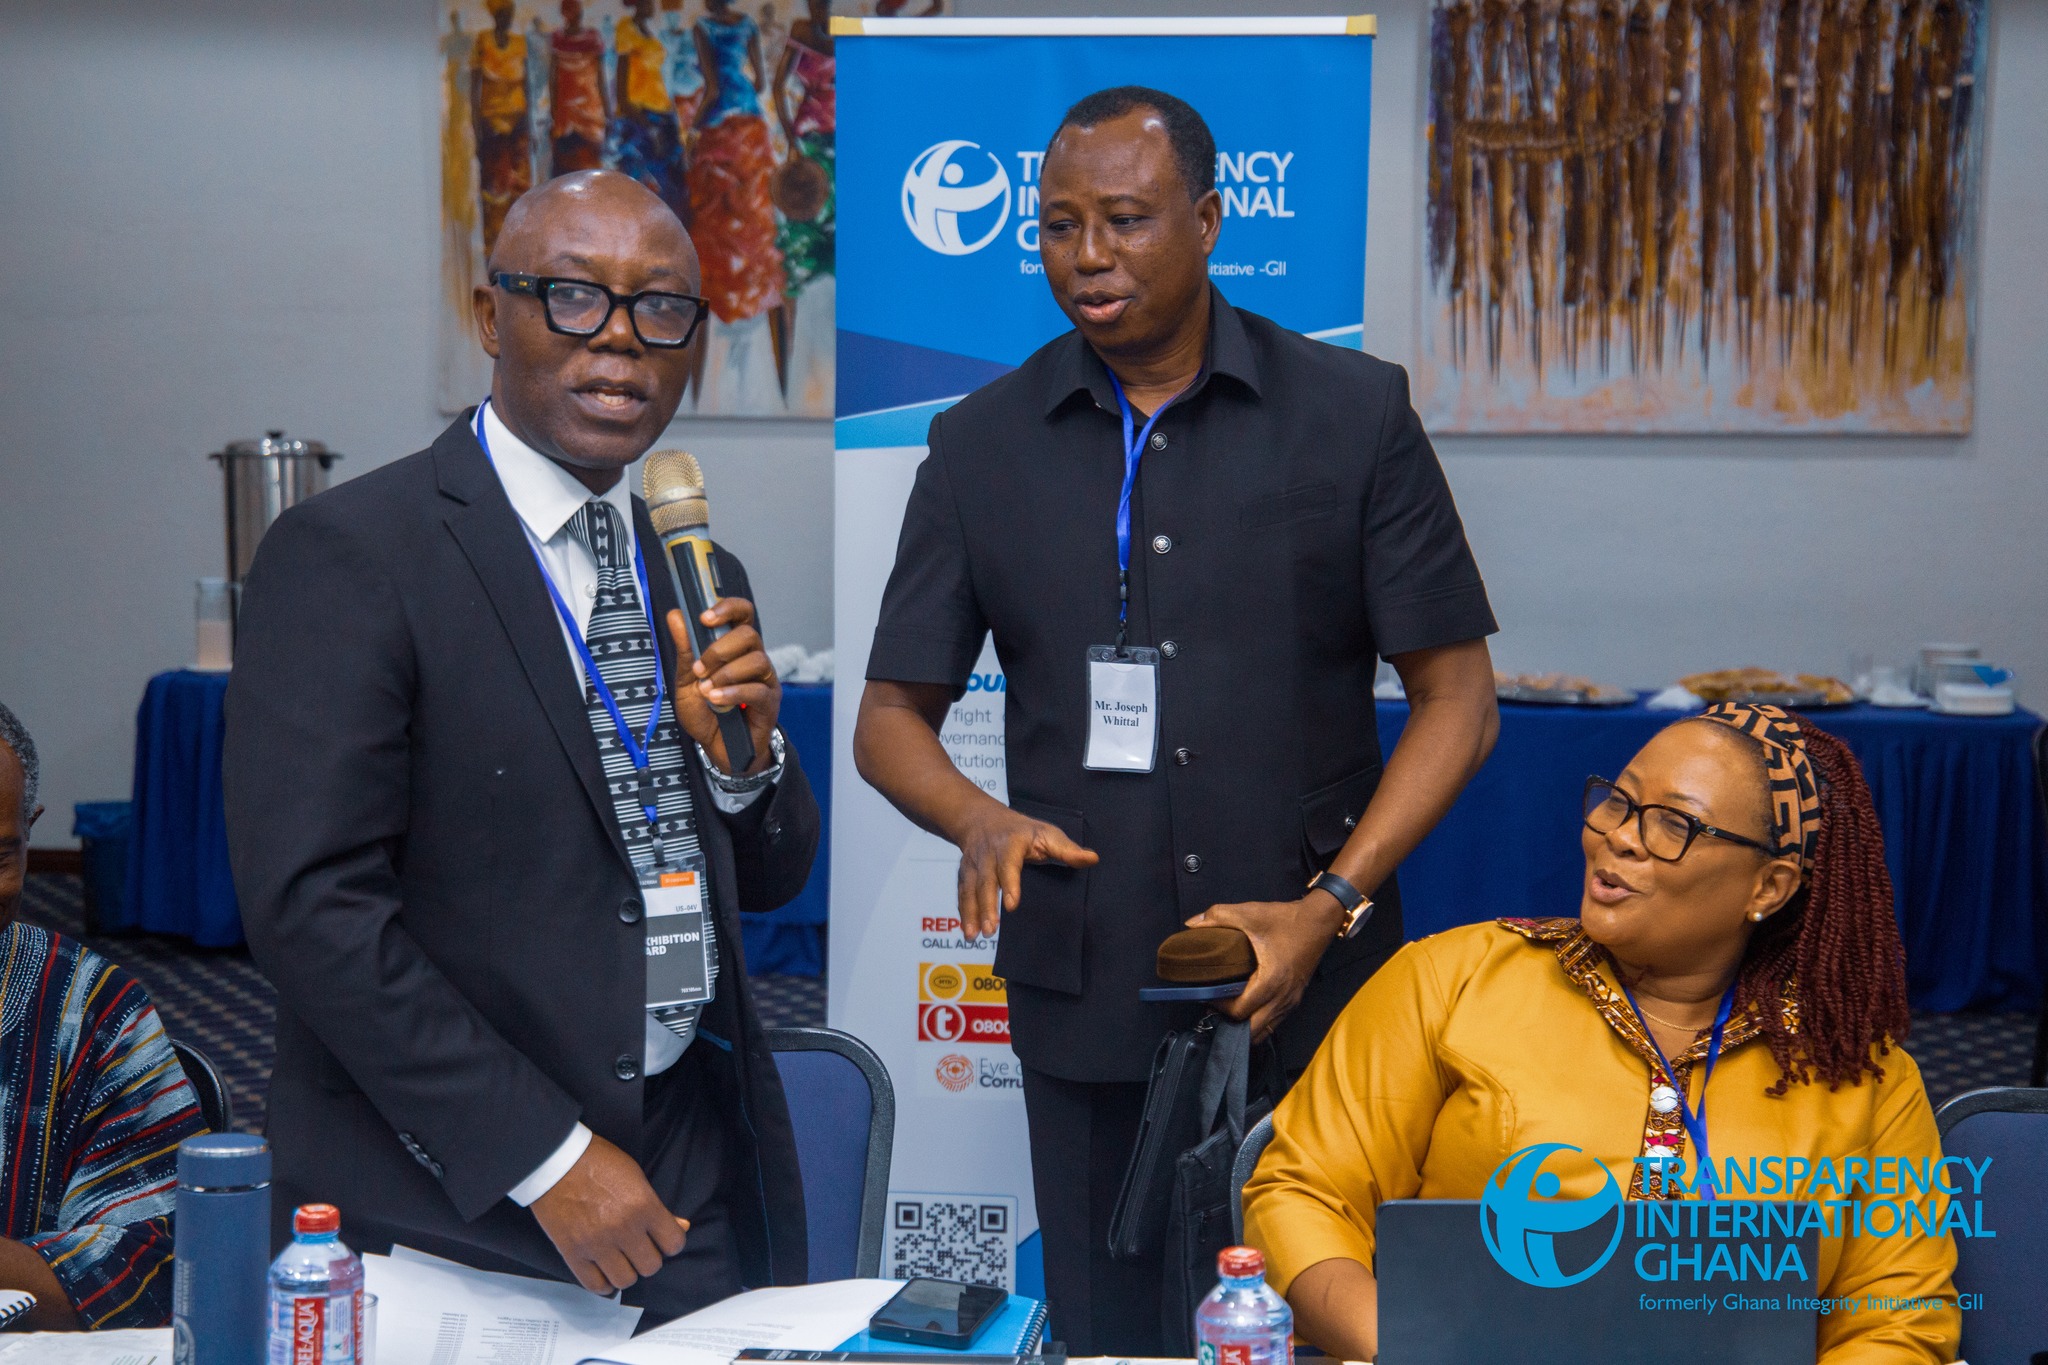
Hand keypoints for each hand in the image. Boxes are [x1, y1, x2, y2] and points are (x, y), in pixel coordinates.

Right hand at [530, 1134, 689, 1292]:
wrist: (556, 1160)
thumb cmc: (598, 1162)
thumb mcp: (636, 1176)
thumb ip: (658, 1206)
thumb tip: (681, 1226)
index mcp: (643, 1205)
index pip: (673, 1243)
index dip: (671, 1242)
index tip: (662, 1239)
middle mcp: (623, 1228)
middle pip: (651, 1266)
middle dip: (648, 1258)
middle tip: (639, 1248)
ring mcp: (597, 1244)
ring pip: (625, 1280)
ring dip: (626, 1272)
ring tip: (621, 1261)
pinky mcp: (573, 1253)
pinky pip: (594, 1285)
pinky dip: (603, 1284)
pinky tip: (604, 1272)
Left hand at [666, 599, 779, 774]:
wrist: (717, 748)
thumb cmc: (705, 712)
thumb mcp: (686, 680)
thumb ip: (684, 650)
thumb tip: (676, 615)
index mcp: (736, 648)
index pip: (743, 614)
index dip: (728, 608)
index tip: (705, 617)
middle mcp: (755, 659)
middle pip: (749, 634)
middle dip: (720, 649)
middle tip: (700, 669)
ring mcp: (765, 680)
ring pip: (756, 660)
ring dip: (725, 674)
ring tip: (706, 691)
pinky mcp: (770, 702)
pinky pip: (757, 690)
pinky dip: (732, 693)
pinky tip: (716, 700)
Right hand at [953, 805, 1097, 939]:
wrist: (983, 820)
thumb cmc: (1023, 831)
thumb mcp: (1047, 834)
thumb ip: (1067, 849)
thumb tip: (1093, 859)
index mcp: (1010, 843)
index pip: (1008, 864)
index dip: (1009, 884)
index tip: (1012, 905)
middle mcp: (988, 854)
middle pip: (986, 881)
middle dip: (986, 905)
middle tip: (991, 930)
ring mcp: (974, 865)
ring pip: (970, 889)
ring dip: (971, 913)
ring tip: (975, 935)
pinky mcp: (965, 875)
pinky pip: (962, 894)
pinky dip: (963, 913)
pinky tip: (968, 932)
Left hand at [1185, 892, 1345, 1041]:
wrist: (1319, 921)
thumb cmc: (1286, 920)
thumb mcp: (1250, 913)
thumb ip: (1218, 916)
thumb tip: (1191, 925)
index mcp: (1271, 980)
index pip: (1240, 1011)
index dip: (1219, 1007)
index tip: (1208, 994)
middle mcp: (1282, 997)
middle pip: (1253, 1030)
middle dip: (1231, 1024)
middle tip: (1215, 1007)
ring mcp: (1291, 1002)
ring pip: (1265, 1030)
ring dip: (1245, 1027)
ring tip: (1228, 1011)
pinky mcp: (1295, 1000)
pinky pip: (1274, 1023)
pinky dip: (1258, 1023)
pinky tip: (1246, 1010)